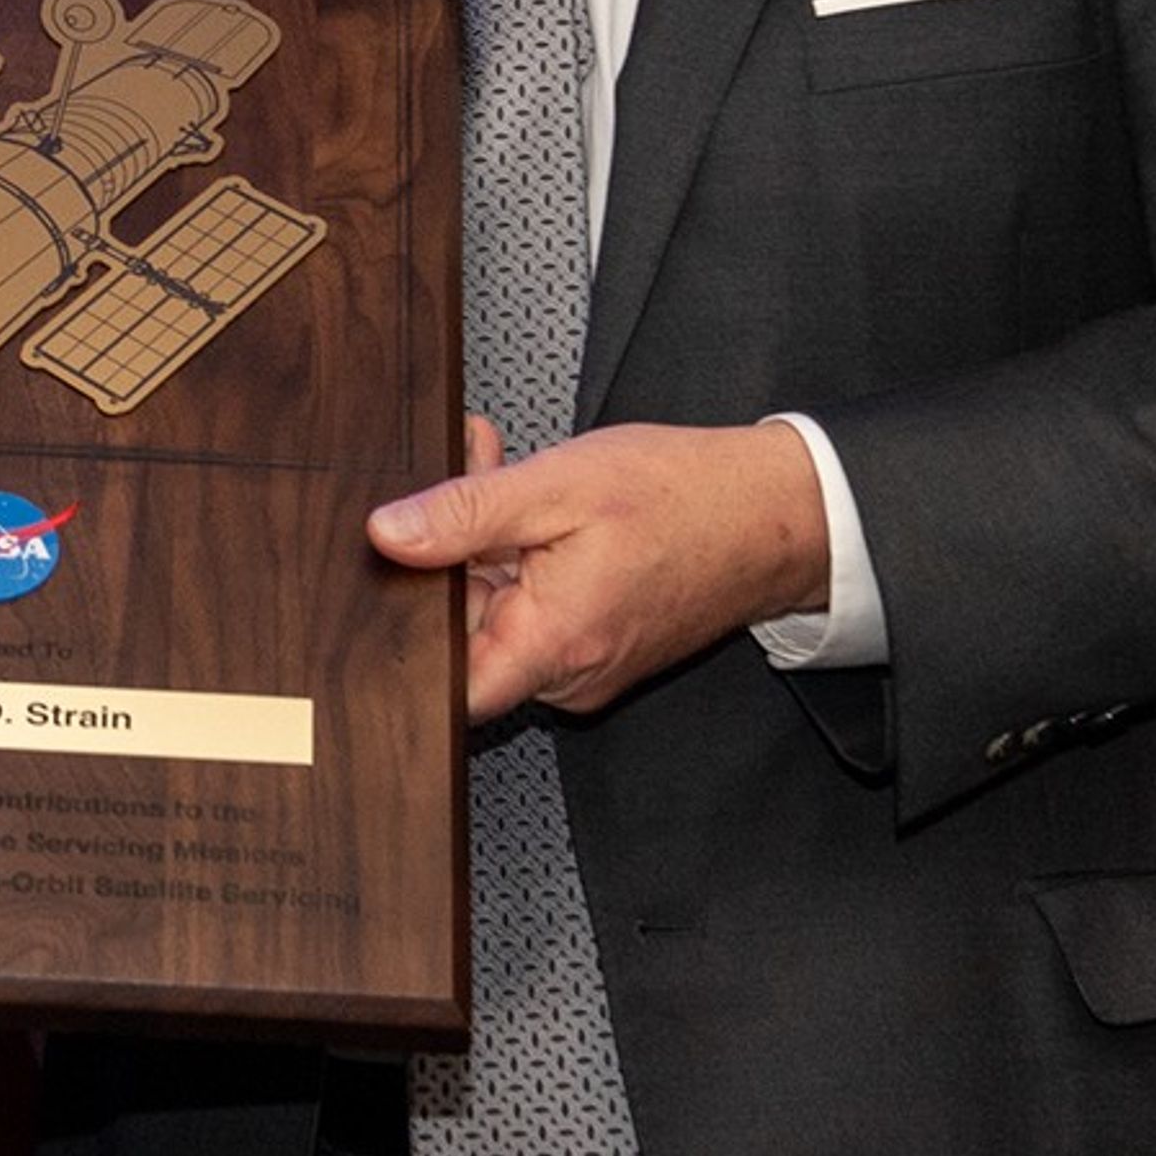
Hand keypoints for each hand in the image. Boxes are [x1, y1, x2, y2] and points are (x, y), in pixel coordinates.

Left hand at [369, 421, 829, 722]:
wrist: (773, 512)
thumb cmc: (684, 498)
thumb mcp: (558, 486)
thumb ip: (466, 513)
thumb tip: (388, 533)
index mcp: (552, 646)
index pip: (445, 689)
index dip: (404, 641)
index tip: (383, 584)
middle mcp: (568, 673)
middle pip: (466, 631)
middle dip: (449, 548)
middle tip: (461, 471)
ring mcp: (585, 662)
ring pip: (499, 609)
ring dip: (485, 539)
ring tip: (496, 466)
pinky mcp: (598, 642)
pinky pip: (536, 604)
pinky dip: (521, 552)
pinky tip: (529, 498)